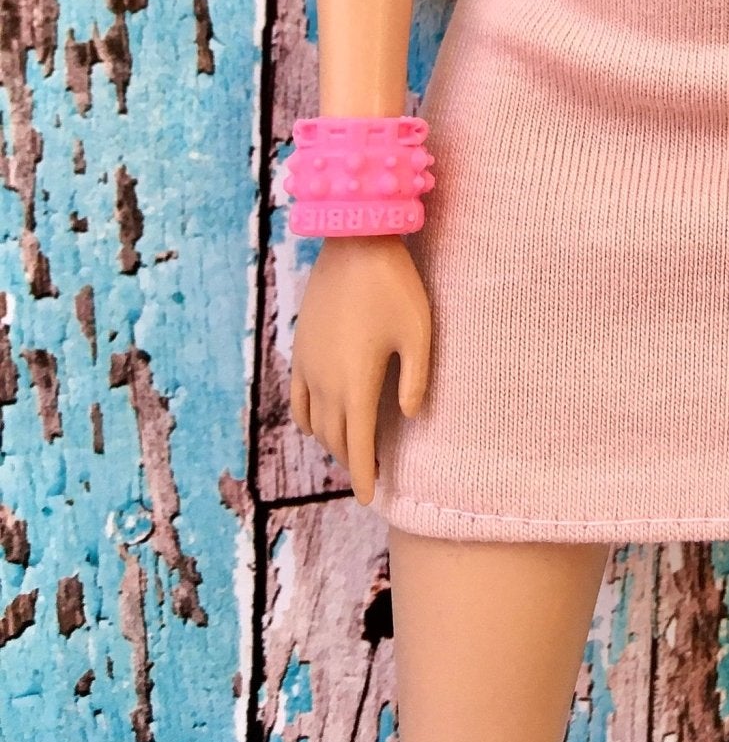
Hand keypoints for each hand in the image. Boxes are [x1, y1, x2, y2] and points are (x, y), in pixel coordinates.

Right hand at [290, 235, 430, 503]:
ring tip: (351, 448)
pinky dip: (308, 418)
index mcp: (356, 383)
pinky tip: (319, 420)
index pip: (359, 443)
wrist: (354, 244)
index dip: (364, 473)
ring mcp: (308, 366)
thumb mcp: (418, 333)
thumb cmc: (394, 286)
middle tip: (369, 472)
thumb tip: (409, 416)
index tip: (371, 497)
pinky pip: (297, 398)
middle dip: (352, 459)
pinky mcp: (300, 348)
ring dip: (332, 440)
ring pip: (314, 422)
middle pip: (336, 437)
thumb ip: (415, 379)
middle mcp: (326, 382)